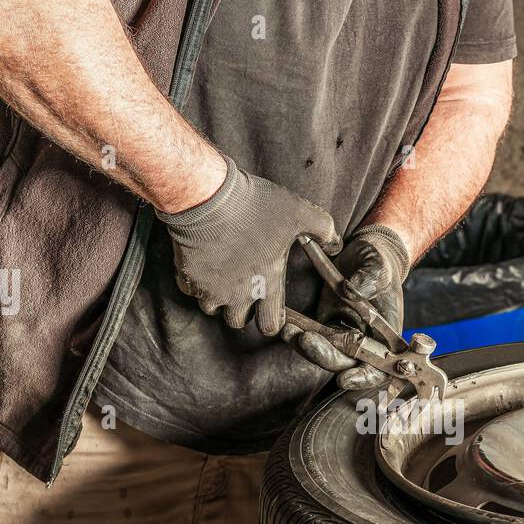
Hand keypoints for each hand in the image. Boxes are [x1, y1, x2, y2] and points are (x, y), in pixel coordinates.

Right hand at [158, 156, 339, 335]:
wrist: (208, 197)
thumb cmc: (255, 206)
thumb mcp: (299, 212)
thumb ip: (323, 229)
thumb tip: (336, 244)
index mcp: (266, 285)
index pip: (271, 326)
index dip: (271, 319)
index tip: (269, 306)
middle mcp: (237, 295)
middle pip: (238, 321)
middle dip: (242, 310)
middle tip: (243, 287)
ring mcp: (210, 290)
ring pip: (212, 308)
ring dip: (217, 297)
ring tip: (223, 274)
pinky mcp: (188, 278)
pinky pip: (190, 290)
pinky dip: (196, 282)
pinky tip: (203, 261)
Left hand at [287, 224, 410, 390]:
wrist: (361, 255)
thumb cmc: (379, 262)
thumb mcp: (379, 265)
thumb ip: (370, 278)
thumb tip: (351, 290)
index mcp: (386, 337)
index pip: (379, 368)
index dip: (363, 378)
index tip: (344, 379)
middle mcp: (365, 343)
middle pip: (344, 363)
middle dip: (324, 356)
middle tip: (306, 339)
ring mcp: (344, 336)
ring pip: (324, 353)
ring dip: (306, 347)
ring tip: (289, 330)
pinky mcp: (326, 327)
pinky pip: (311, 337)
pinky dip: (298, 333)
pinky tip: (286, 324)